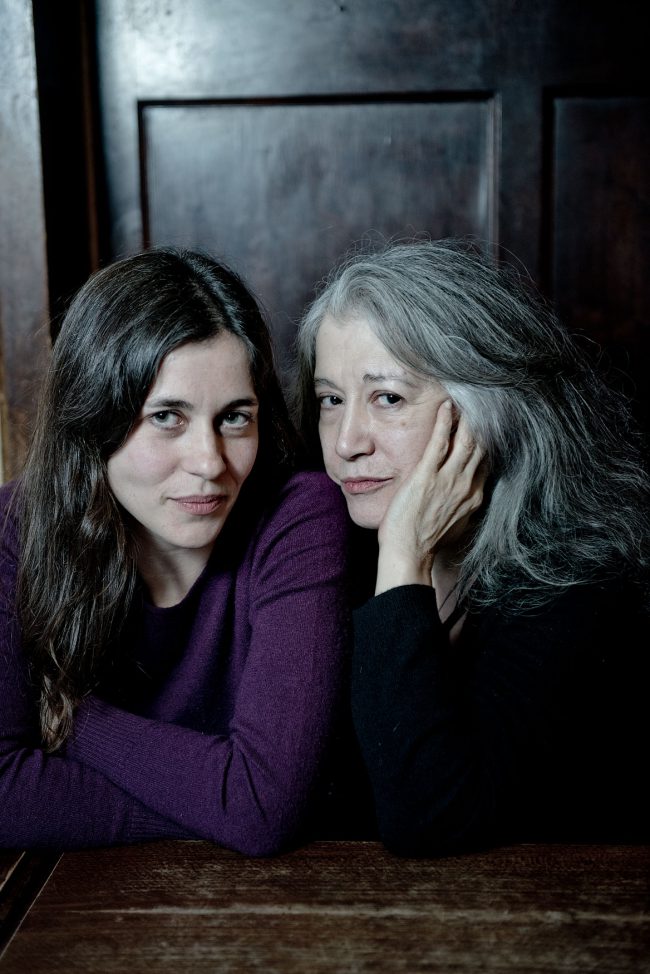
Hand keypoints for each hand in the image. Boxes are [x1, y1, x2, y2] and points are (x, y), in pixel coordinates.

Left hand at [375, 400, 486, 593]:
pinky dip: (445, 421)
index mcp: (475, 497)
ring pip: (466, 439)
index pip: (488, 460)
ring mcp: (448, 479)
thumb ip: (464, 506)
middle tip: (483, 399)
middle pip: (482, 445)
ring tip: (467, 397)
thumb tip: (467, 498)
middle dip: (483, 421)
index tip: (489, 422)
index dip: (490, 439)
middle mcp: (467, 485)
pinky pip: (440, 441)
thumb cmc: (426, 542)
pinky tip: (446, 406)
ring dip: (467, 416)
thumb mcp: (456, 524)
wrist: (410, 554)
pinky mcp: (427, 476)